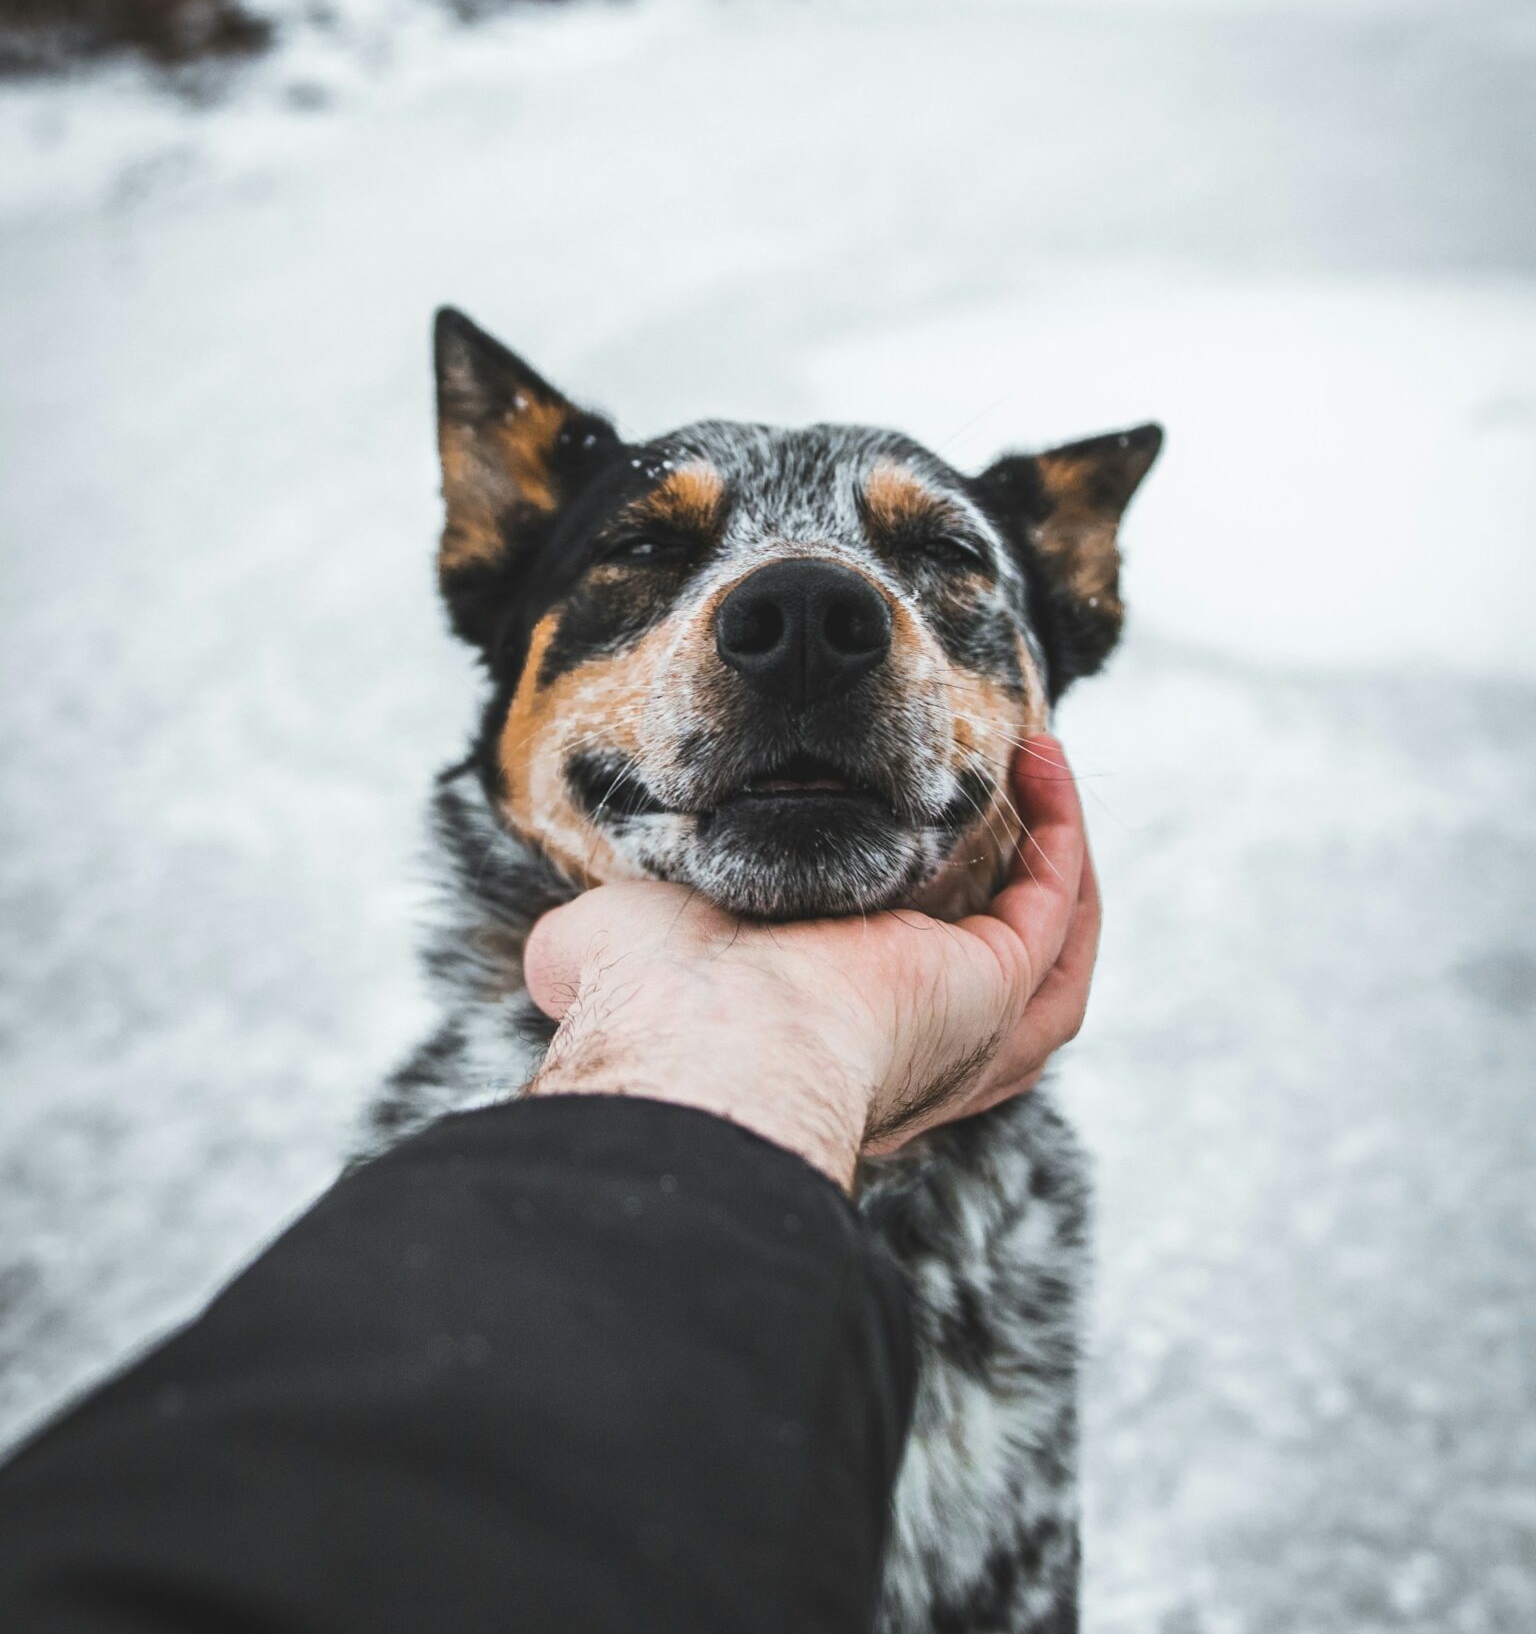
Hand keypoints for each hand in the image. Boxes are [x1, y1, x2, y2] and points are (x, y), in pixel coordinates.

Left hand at [525, 737, 1099, 1189]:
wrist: (703, 1036)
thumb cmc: (652, 1002)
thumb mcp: (613, 951)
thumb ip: (588, 948)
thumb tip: (551, 960)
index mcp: (819, 1038)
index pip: (889, 980)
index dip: (910, 905)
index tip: (901, 823)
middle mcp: (904, 1044)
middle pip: (996, 973)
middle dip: (1010, 880)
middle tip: (1004, 793)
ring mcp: (963, 1024)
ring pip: (1050, 951)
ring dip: (1055, 856)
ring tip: (1040, 771)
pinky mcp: (998, 988)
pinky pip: (1055, 905)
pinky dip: (1060, 833)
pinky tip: (1038, 763)